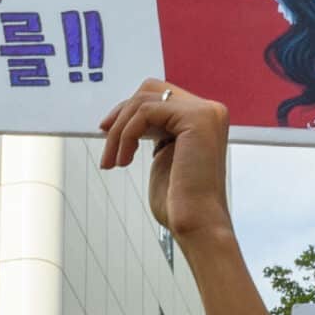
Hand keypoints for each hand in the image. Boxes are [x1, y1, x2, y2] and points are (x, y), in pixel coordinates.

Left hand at [100, 80, 231, 241]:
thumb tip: (129, 117)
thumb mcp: (164, 157)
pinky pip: (145, 111)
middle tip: (105, 136)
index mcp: (205, 120)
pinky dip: (126, 135)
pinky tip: (123, 160)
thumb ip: (156, 132)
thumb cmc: (179, 203)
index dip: (129, 111)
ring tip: (112, 160)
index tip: (108, 131)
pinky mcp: (197, 119)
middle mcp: (210, 111)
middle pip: (152, 89)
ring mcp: (206, 113)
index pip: (160, 97)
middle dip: (122, 112)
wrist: (197, 225)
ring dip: (119, 131)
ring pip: (143, 100)